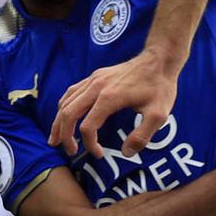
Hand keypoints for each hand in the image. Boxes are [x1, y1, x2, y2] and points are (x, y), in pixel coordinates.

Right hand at [48, 49, 177, 158]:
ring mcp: (93, 80)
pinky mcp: (95, 77)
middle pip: (68, 113)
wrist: (159, 61)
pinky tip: (64, 117)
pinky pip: (72, 92)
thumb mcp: (158, 115)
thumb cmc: (160, 88)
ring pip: (66, 102)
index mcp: (109, 98)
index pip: (88, 126)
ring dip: (58, 122)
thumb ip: (142, 136)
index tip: (99, 155)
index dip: (90, 144)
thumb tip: (126, 153)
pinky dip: (64, 107)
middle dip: (65, 135)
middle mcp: (96, 87)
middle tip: (69, 151)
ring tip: (56, 138)